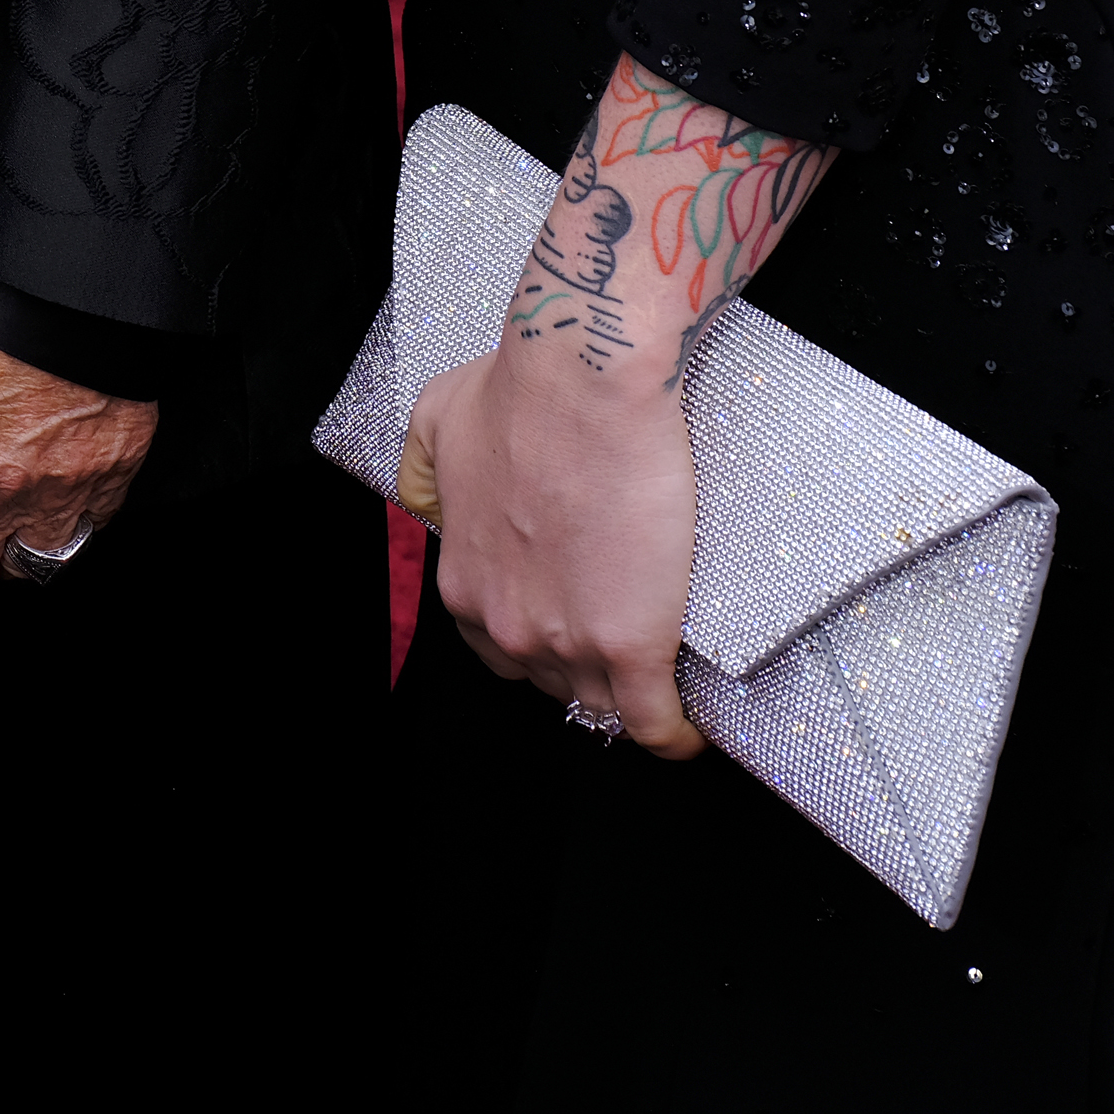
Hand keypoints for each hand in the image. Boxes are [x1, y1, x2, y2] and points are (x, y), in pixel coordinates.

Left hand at [402, 335, 704, 753]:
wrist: (584, 378)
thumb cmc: (520, 390)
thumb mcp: (437, 426)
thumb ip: (426, 473)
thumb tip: (430, 502)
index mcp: (466, 584)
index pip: (500, 646)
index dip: (538, 638)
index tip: (571, 624)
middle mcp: (506, 623)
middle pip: (550, 677)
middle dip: (582, 665)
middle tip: (621, 635)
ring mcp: (567, 639)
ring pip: (601, 703)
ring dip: (628, 699)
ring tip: (663, 679)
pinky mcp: (629, 644)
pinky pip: (652, 723)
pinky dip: (672, 735)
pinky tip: (687, 731)